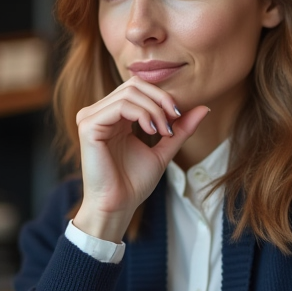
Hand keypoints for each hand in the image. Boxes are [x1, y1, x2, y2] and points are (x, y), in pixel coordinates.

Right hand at [73, 77, 208, 241]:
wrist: (118, 206)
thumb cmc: (134, 183)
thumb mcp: (163, 150)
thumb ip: (180, 129)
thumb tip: (203, 108)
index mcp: (113, 116)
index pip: (138, 87)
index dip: (162, 96)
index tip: (179, 117)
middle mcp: (99, 112)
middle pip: (134, 84)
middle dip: (160, 100)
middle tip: (174, 122)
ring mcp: (90, 117)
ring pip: (129, 93)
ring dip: (154, 110)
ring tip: (164, 132)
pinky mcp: (88, 126)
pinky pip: (120, 106)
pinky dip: (141, 114)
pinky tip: (151, 131)